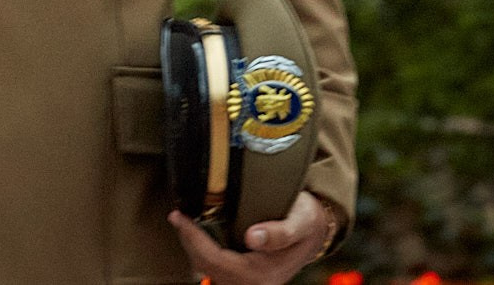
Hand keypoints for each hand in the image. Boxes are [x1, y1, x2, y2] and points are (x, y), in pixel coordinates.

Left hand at [167, 191, 336, 284]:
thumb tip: (253, 237)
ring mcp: (247, 283)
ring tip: (183, 222)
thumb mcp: (300, 221)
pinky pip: (215, 268)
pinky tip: (198, 234)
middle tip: (177, 216)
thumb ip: (280, 232)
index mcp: (262, 274)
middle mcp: (252, 284)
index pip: (215, 259)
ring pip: (208, 269)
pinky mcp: (243, 277)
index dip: (193, 238)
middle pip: (207, 266)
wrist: (316, 234)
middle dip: (188, 241)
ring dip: (193, 247)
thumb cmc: (306, 222)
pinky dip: (203, 251)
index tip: (180, 216)